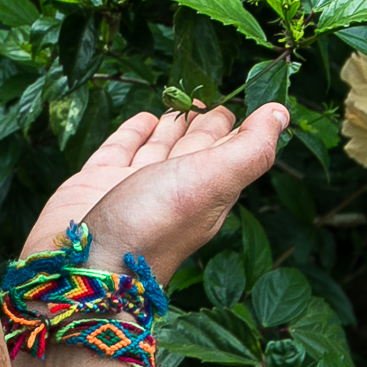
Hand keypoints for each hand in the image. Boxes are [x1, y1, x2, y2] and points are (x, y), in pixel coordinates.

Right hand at [19, 104, 286, 286]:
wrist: (85, 267)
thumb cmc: (153, 225)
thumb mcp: (213, 182)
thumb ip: (249, 149)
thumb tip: (281, 112)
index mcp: (206, 190)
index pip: (228, 150)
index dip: (236, 127)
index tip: (243, 102)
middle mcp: (172, 188)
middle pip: (194, 149)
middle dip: (204, 124)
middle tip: (209, 98)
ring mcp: (133, 186)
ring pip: (158, 148)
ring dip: (172, 126)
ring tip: (180, 103)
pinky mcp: (97, 183)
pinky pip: (119, 150)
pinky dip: (133, 132)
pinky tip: (143, 119)